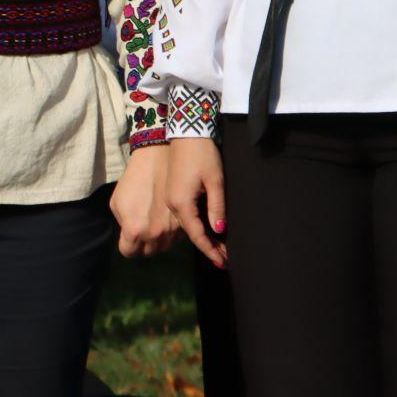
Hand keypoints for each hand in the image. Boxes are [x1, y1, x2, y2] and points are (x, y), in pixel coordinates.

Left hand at [111, 144, 179, 257]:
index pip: (129, 253)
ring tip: (154, 222)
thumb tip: (130, 238)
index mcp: (135, 230)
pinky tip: (166, 219)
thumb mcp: (117, 202)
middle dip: (144, 243)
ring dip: (159, 239)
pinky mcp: (184, 225)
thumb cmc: (133, 180)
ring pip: (164, 246)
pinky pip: (176, 238)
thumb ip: (122, 224)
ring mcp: (171, 232)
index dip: (128, 246)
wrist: (158, 163)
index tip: (129, 240)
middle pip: (148, 252)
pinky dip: (171, 233)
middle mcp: (155, 235)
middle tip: (142, 229)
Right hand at [165, 136, 227, 269]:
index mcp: (181, 203)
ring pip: (187, 225)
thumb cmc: (202, 155)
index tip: (223, 263)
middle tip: (226, 259)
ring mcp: (170, 198)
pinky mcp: (173, 193)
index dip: (210, 250)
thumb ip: (217, 207)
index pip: (197, 234)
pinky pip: (184, 216)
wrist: (185, 132)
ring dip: (203, 237)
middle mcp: (172, 204)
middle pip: (191, 233)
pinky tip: (207, 230)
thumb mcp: (215, 181)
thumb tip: (219, 231)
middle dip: (209, 247)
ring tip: (220, 248)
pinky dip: (196, 226)